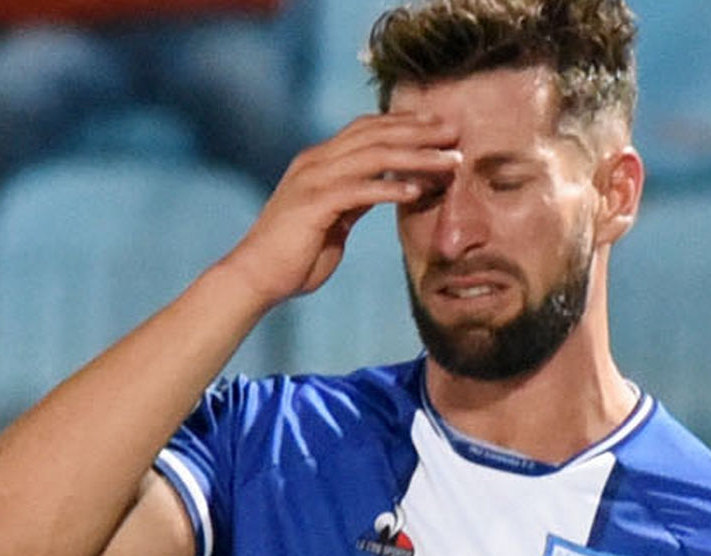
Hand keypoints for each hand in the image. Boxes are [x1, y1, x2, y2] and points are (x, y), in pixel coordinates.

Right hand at [222, 112, 460, 307]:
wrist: (256, 277)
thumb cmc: (293, 257)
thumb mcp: (333, 220)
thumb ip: (354, 200)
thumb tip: (382, 188)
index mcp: (318, 161)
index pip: (367, 129)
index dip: (405, 124)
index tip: (439, 127)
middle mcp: (315, 162)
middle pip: (375, 133)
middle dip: (419, 130)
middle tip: (455, 131)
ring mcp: (313, 180)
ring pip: (373, 155)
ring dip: (415, 156)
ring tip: (449, 161)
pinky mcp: (314, 204)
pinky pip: (360, 189)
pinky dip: (390, 187)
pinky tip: (417, 191)